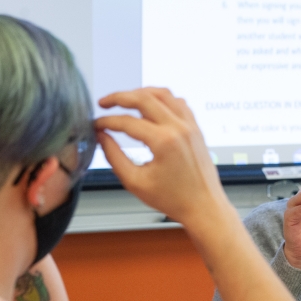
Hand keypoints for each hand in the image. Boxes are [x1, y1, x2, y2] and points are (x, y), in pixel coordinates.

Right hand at [95, 88, 227, 228]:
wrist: (203, 207)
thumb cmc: (174, 199)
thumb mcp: (135, 182)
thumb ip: (114, 157)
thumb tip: (102, 137)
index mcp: (164, 141)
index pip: (127, 122)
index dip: (106, 122)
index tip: (96, 125)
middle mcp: (179, 128)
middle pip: (143, 98)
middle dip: (119, 97)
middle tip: (104, 103)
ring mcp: (190, 125)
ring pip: (162, 94)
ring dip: (141, 93)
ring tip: (125, 100)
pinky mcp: (195, 128)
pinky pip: (178, 102)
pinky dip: (161, 99)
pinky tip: (151, 106)